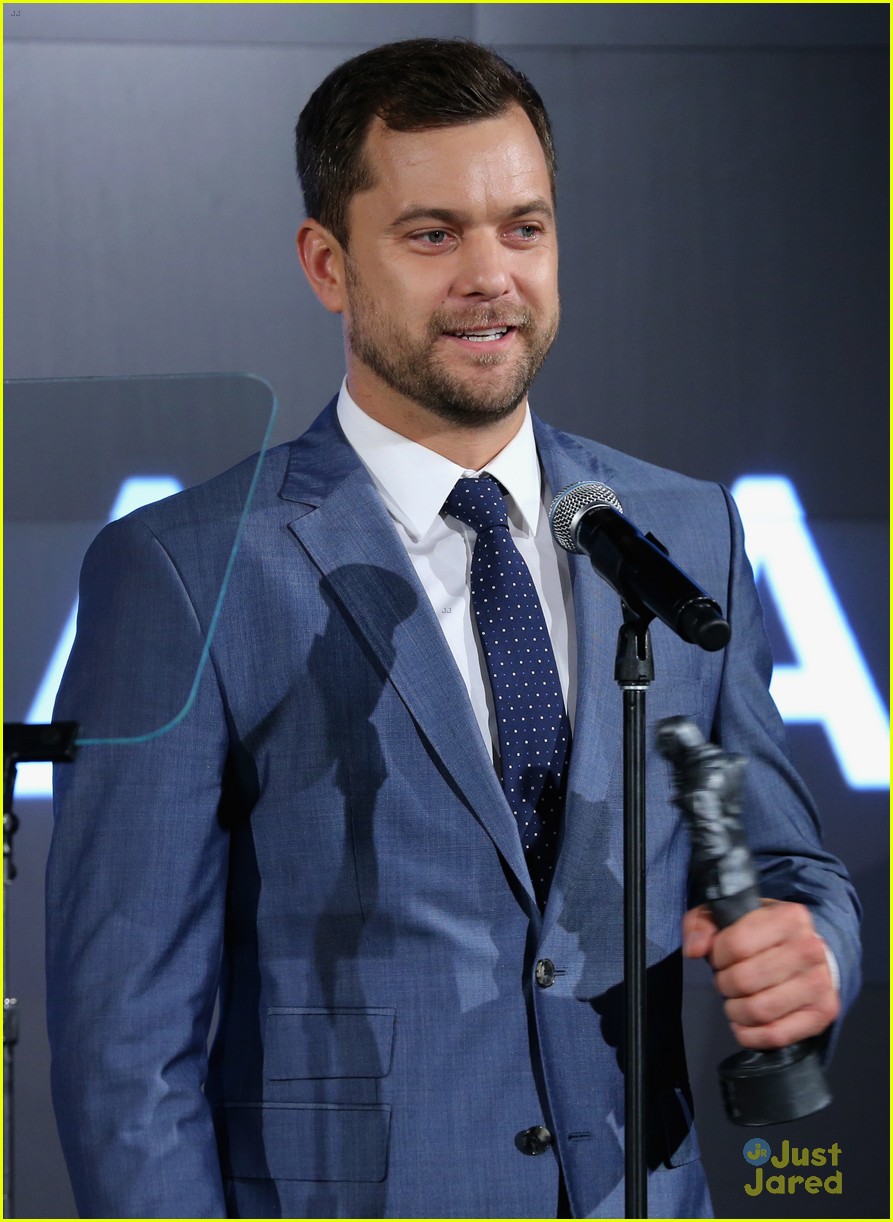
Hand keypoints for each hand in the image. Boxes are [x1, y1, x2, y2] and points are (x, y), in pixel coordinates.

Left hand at [682, 900, 838, 1049]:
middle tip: (727, 981)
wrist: (807, 953)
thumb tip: (695, 950)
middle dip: (724, 984)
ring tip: (736, 1000)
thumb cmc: (762, 935)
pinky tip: (745, 1023)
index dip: (717, 956)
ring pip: (759, 1010)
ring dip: (735, 1010)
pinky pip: (776, 1035)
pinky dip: (750, 1035)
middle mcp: (810, 948)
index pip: (736, 944)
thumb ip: (700, 925)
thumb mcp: (727, 917)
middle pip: (745, 980)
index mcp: (789, 917)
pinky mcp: (823, 1013)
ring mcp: (820, 983)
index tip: (719, 958)